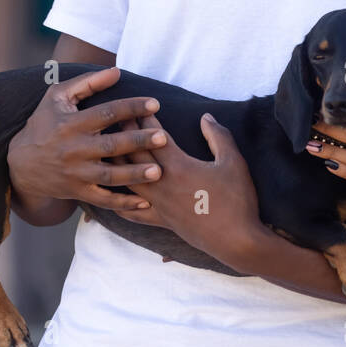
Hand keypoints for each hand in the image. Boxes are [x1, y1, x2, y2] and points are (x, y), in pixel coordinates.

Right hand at [7, 66, 165, 215]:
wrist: (19, 165)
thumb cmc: (44, 124)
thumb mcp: (58, 98)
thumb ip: (87, 83)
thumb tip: (117, 71)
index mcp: (72, 124)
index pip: (106, 113)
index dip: (130, 108)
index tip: (155, 104)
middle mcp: (74, 149)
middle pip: (111, 146)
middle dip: (137, 142)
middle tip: (162, 138)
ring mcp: (76, 173)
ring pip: (109, 175)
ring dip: (134, 175)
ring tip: (158, 171)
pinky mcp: (78, 192)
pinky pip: (103, 200)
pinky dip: (123, 204)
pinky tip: (146, 202)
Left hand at [116, 114, 262, 263]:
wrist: (236, 240)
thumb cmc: (237, 199)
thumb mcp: (234, 162)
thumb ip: (218, 136)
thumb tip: (205, 116)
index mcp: (179, 167)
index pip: (155, 138)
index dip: (145, 120)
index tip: (137, 106)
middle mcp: (161, 184)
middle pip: (135, 156)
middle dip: (126, 135)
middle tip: (116, 120)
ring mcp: (158, 205)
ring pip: (127, 181)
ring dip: (117, 163)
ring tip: (108, 151)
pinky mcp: (160, 221)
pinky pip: (132, 212)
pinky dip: (119, 201)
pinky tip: (112, 195)